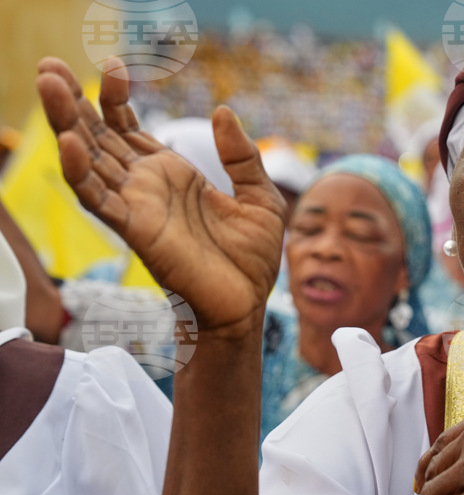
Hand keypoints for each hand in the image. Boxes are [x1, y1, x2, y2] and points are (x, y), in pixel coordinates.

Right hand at [35, 58, 285, 335]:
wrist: (248, 305)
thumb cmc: (252, 259)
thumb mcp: (260, 197)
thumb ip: (241, 156)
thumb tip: (223, 111)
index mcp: (171, 174)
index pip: (129, 128)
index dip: (116, 97)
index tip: (113, 64)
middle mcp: (146, 187)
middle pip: (99, 136)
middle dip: (74, 101)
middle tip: (48, 65)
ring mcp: (138, 207)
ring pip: (90, 159)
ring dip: (67, 123)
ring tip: (47, 84)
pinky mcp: (136, 231)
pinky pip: (100, 200)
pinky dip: (82, 173)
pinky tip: (71, 143)